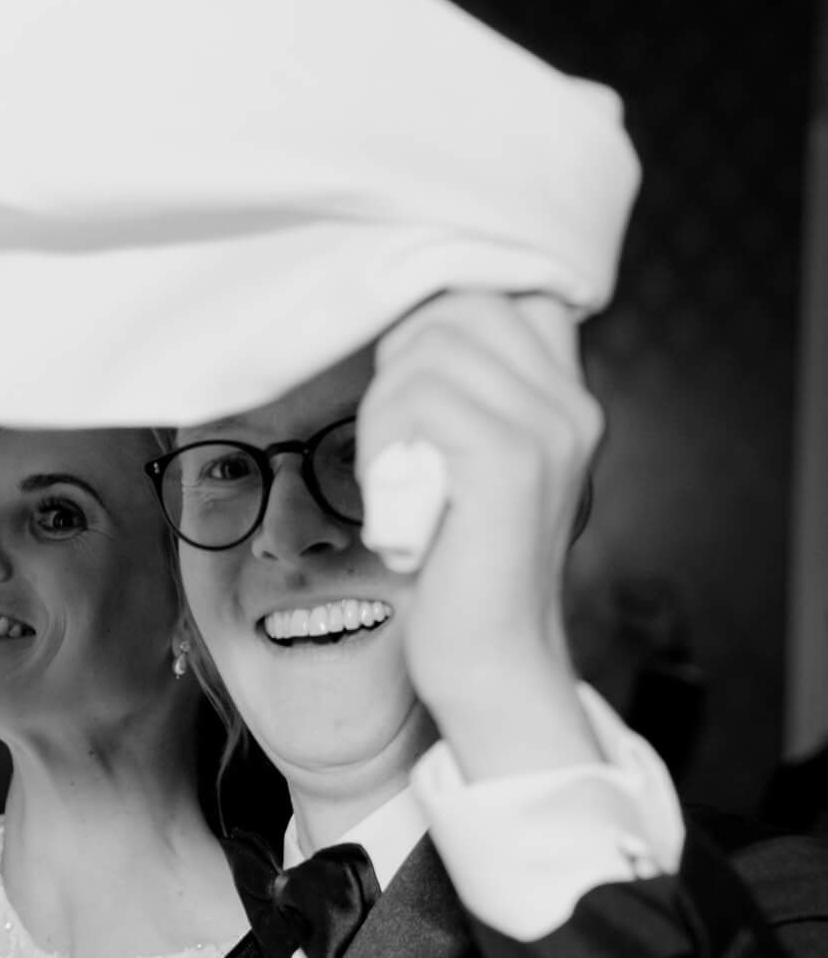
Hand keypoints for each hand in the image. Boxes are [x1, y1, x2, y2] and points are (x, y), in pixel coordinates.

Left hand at [359, 292, 603, 778]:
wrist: (493, 662)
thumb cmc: (463, 572)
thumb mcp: (474, 472)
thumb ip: (469, 402)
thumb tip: (411, 334)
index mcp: (569, 402)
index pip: (505, 294)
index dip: (441, 322)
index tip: (410, 388)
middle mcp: (572, 406)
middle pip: (461, 308)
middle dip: (402, 362)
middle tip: (392, 438)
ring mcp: (547, 430)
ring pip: (430, 350)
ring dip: (386, 409)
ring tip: (395, 476)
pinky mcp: (508, 462)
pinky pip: (419, 399)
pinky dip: (385, 441)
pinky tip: (396, 497)